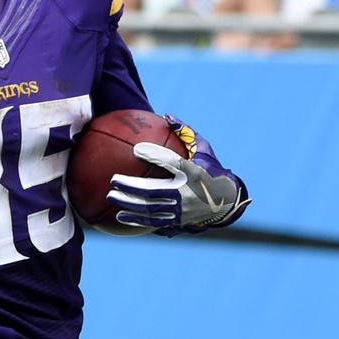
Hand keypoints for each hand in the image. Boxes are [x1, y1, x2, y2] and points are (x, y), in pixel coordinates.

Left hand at [104, 119, 249, 234]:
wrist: (227, 200)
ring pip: (152, 209)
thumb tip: (166, 115)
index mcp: (195, 172)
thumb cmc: (211, 169)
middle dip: (132, 187)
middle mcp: (188, 193)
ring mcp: (183, 210)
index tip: (136, 148)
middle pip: (155, 190)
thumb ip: (185, 132)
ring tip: (111, 197)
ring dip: (130, 204)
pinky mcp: (179, 222)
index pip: (173, 162)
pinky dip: (137, 220)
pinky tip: (120, 216)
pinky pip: (154, 222)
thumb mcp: (203, 148)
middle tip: (113, 180)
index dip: (155, 155)